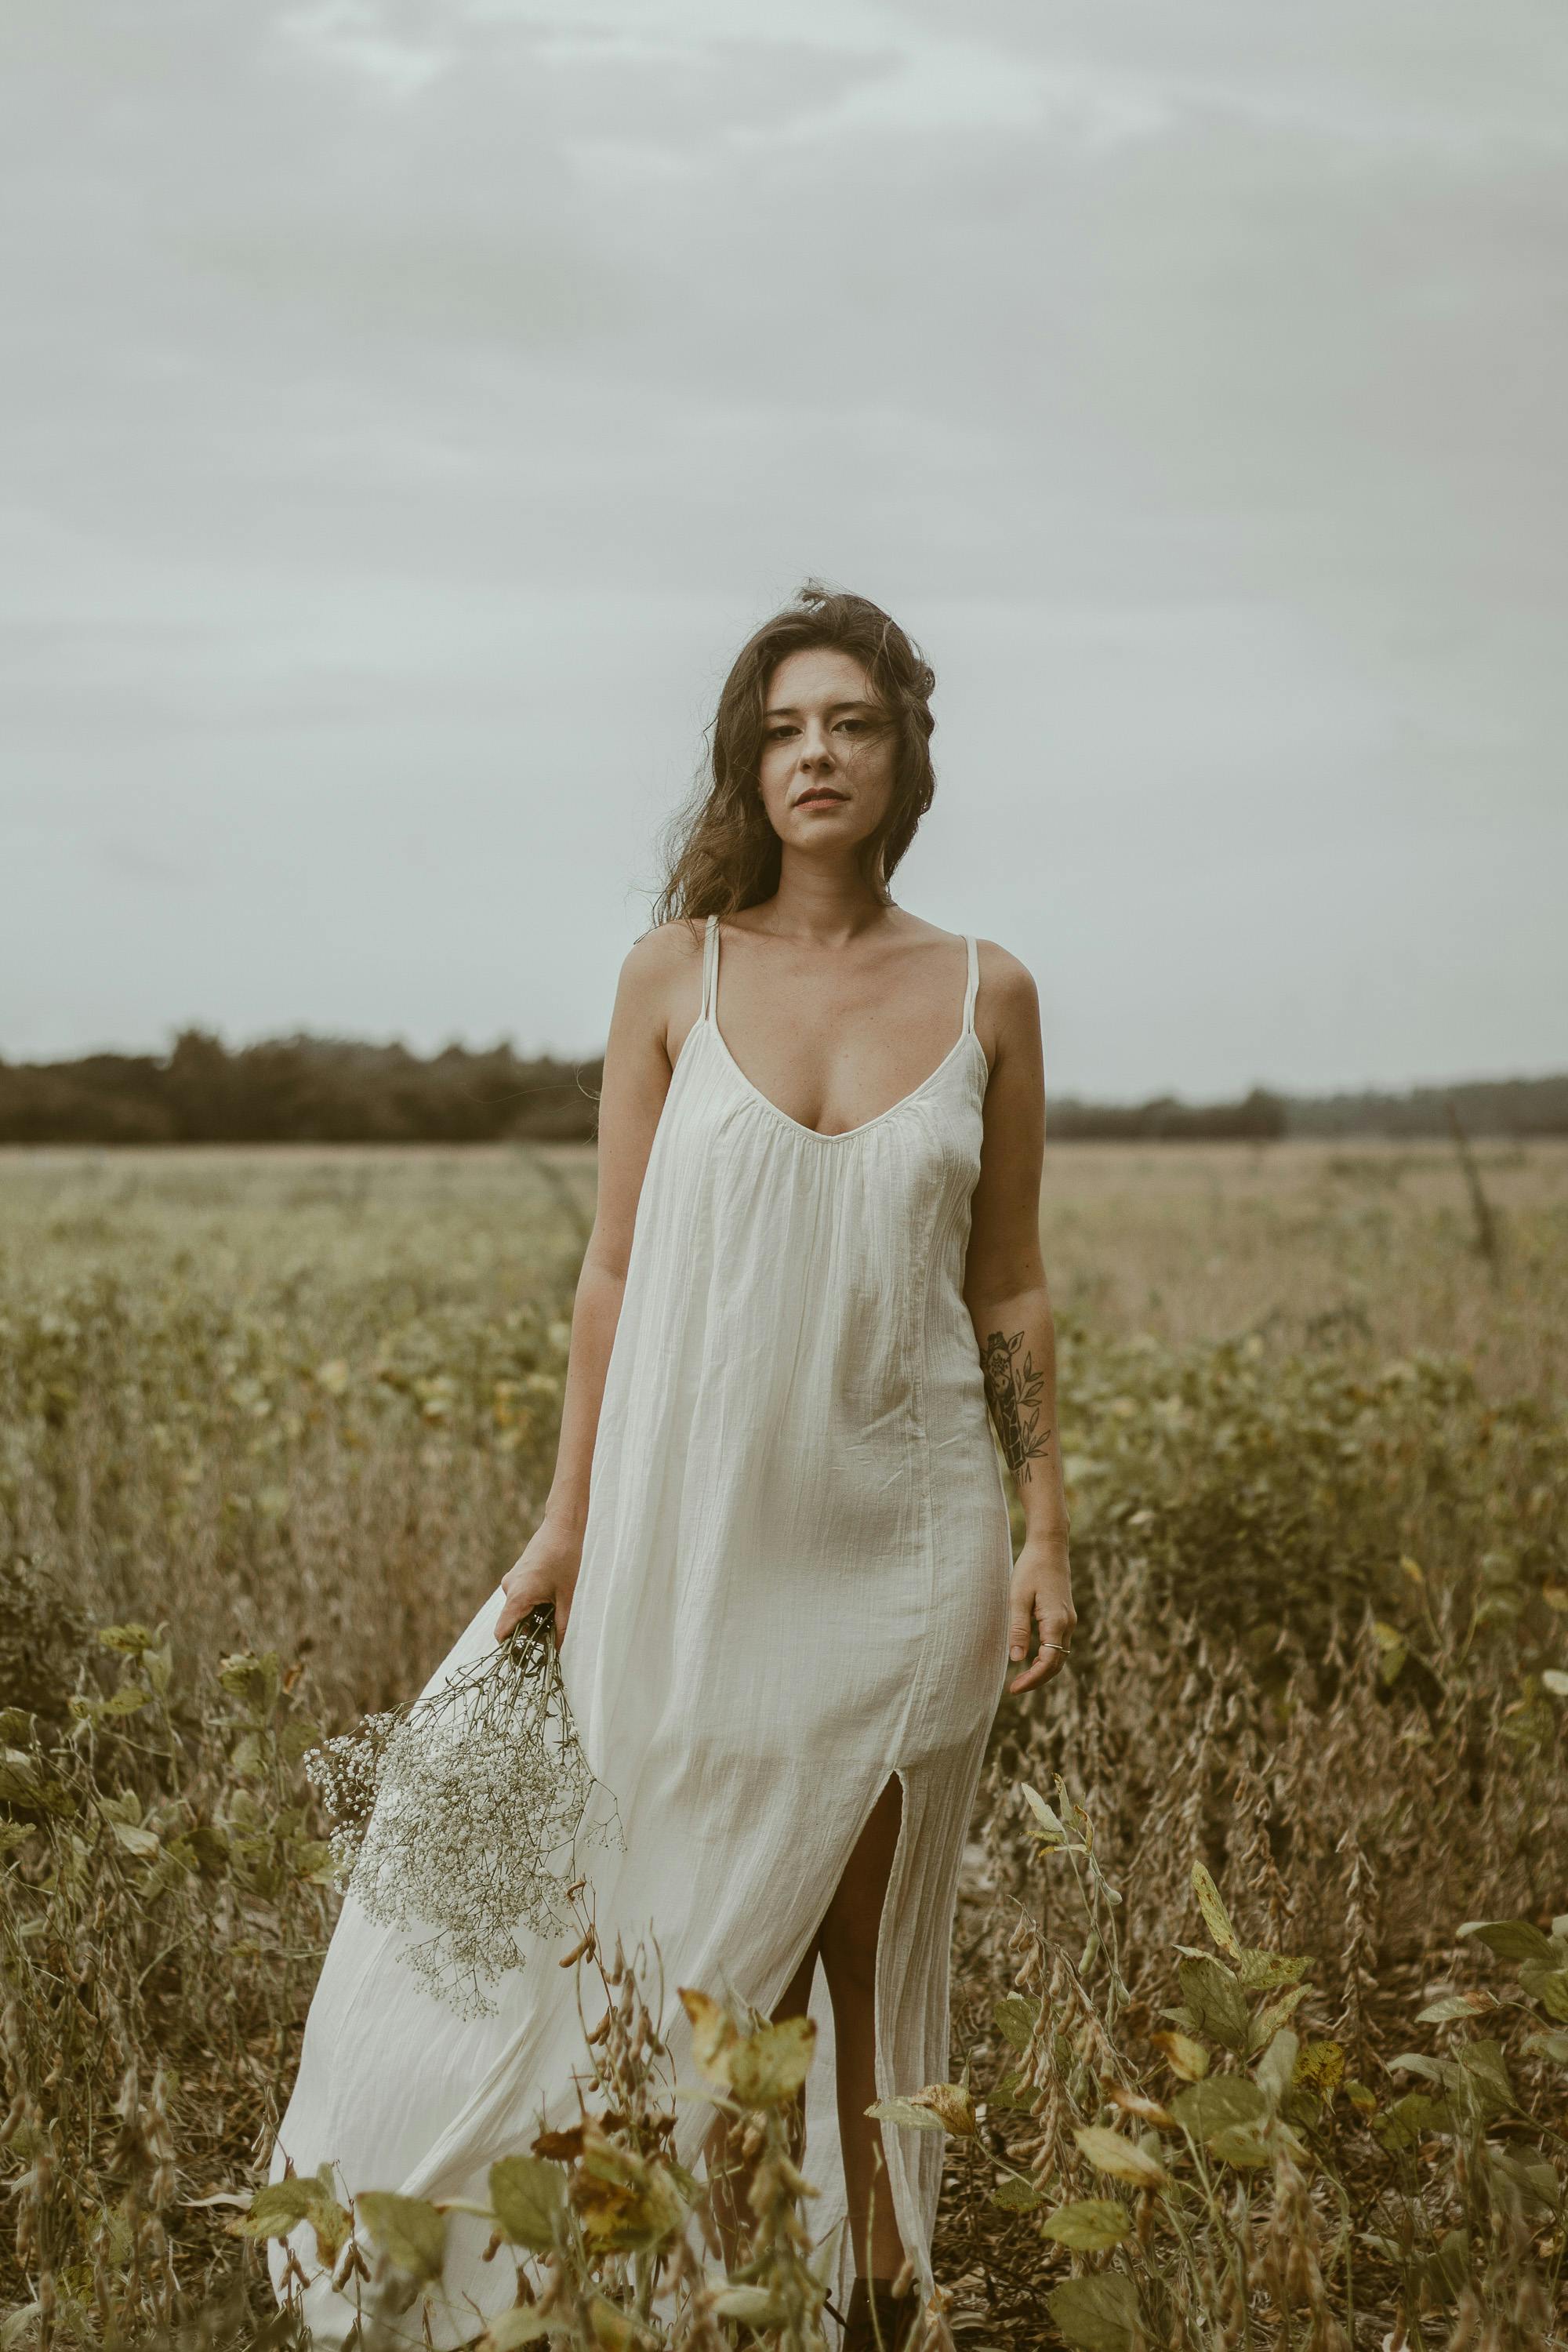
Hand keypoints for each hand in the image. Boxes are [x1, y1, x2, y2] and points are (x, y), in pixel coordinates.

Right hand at [494, 1516, 582, 1645]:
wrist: (563, 1527)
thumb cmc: (567, 1559)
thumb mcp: (567, 1598)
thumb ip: (561, 1626)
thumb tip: (558, 1650)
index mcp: (518, 1596)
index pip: (502, 1633)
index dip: (511, 1648)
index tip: (528, 1655)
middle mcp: (509, 1588)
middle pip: (512, 1622)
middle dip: (529, 1630)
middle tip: (553, 1631)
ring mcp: (512, 1579)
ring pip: (517, 1609)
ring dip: (533, 1615)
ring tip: (556, 1608)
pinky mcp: (518, 1574)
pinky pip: (520, 1596)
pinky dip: (533, 1602)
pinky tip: (552, 1595)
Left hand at [1005, 1531, 1075, 1695]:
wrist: (1050, 1547)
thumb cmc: (1031, 1569)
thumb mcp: (1018, 1598)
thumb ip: (1018, 1628)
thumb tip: (1016, 1659)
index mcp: (1056, 1622)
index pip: (1048, 1663)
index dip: (1031, 1680)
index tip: (1014, 1689)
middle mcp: (1067, 1625)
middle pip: (1057, 1664)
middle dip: (1037, 1680)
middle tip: (1015, 1688)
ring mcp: (1069, 1620)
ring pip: (1060, 1656)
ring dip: (1043, 1670)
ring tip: (1021, 1678)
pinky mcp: (1065, 1616)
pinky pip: (1059, 1645)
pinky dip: (1047, 1657)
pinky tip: (1031, 1658)